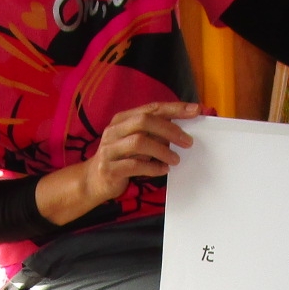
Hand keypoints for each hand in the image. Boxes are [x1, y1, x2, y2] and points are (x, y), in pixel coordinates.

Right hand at [37, 101, 199, 225]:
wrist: (93, 181)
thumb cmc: (121, 159)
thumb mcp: (137, 143)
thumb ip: (154, 134)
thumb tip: (182, 130)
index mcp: (123, 119)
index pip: (152, 108)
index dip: (174, 108)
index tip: (195, 110)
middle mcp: (114, 130)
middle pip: (144, 121)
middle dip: (170, 129)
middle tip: (188, 142)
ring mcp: (109, 149)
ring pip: (139, 142)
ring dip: (162, 150)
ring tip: (176, 160)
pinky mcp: (109, 168)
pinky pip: (134, 165)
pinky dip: (152, 168)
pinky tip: (163, 170)